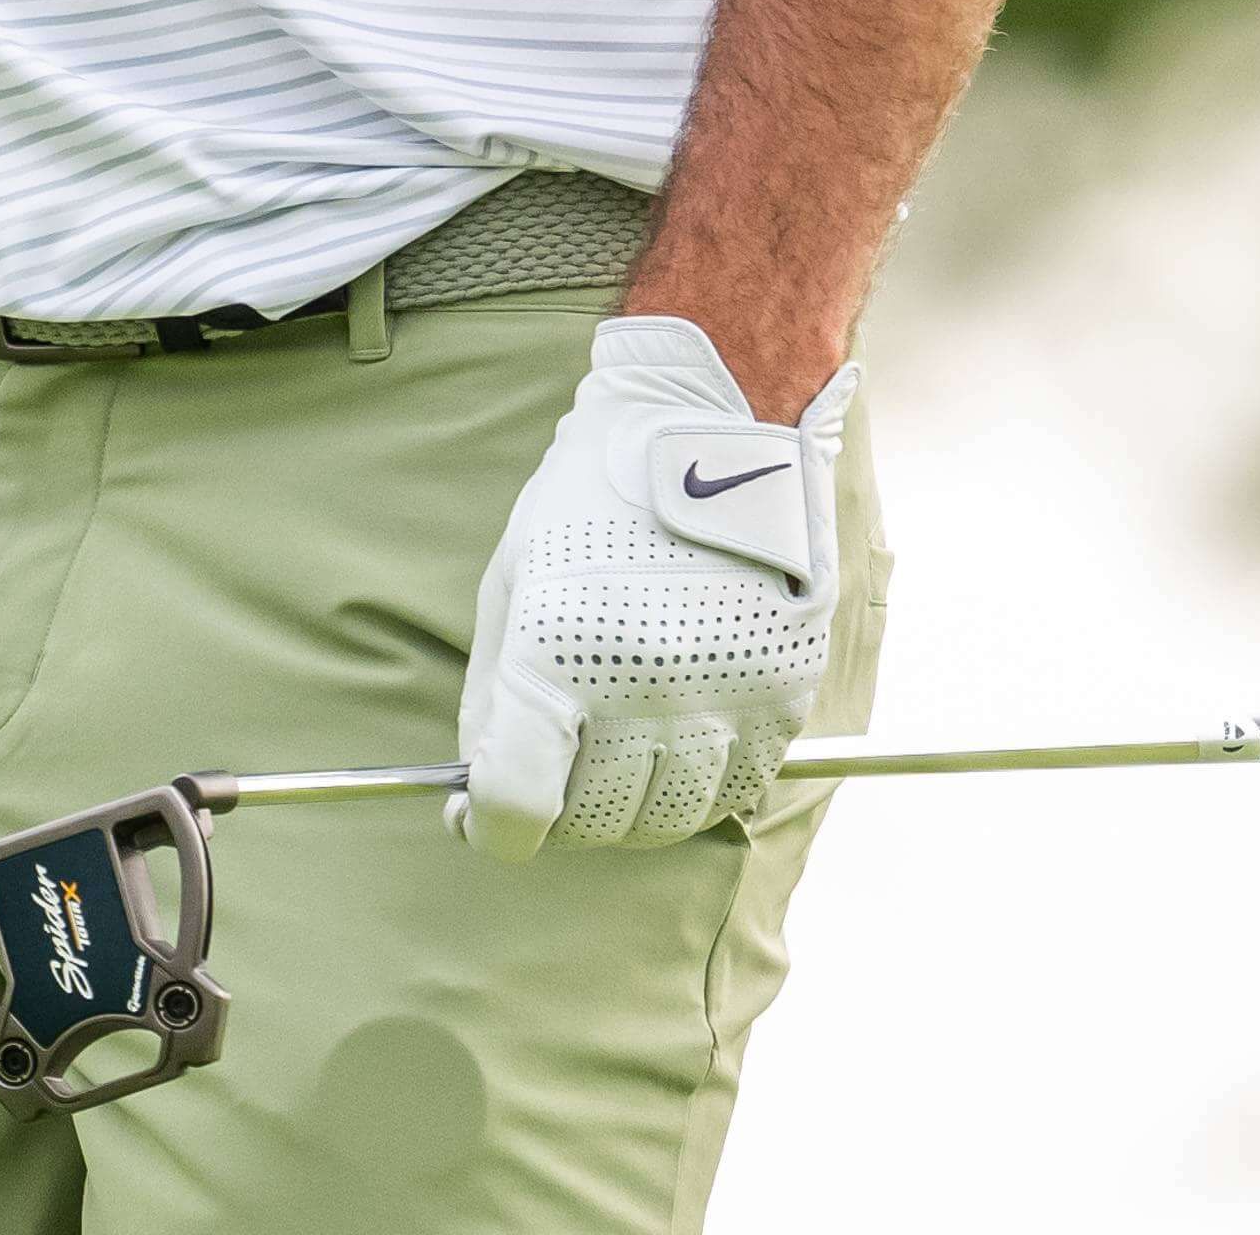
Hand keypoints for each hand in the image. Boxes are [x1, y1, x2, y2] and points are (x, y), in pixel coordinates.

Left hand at [455, 313, 853, 859]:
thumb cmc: (591, 503)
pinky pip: (734, 788)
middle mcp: (643, 684)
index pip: (516, 803)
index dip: (492, 829)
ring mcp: (722, 694)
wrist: (710, 429)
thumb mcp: (512, 584)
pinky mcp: (783, 694)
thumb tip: (476, 794)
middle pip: (593, 822)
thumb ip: (492, 698)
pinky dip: (699, 782)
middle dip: (559, 814)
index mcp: (556, 651)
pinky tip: (679, 734)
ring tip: (616, 753)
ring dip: (631, 806)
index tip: (485, 821)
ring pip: (668, 818)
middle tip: (553, 776)